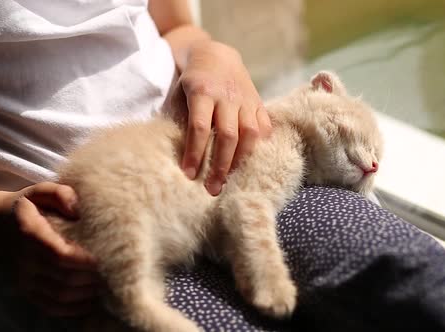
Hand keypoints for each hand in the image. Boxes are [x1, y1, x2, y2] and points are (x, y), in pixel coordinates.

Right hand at [7, 182, 99, 316]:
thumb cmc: (29, 206)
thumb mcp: (42, 190)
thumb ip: (61, 194)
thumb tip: (78, 209)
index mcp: (31, 234)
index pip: (61, 255)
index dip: (87, 260)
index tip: (110, 257)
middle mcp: (26, 261)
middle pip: (66, 278)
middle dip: (94, 277)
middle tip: (118, 271)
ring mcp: (25, 279)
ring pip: (61, 296)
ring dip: (88, 293)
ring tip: (109, 284)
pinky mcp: (27, 291)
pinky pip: (51, 307)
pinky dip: (74, 308)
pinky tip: (92, 300)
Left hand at [173, 41, 271, 195]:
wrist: (215, 54)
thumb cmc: (192, 80)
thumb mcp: (181, 93)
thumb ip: (183, 118)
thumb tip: (183, 154)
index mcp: (202, 91)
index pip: (199, 127)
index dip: (194, 153)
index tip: (188, 174)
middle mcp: (226, 95)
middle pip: (227, 135)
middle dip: (220, 165)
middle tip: (212, 189)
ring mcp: (245, 98)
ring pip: (249, 133)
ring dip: (240, 160)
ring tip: (231, 180)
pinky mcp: (258, 101)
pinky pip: (264, 126)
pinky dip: (259, 146)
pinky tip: (251, 163)